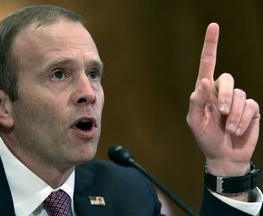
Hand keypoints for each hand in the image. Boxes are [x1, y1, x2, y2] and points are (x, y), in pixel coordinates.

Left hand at [186, 23, 259, 176]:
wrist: (223, 155)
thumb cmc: (206, 138)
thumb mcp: (195, 122)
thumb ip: (196, 101)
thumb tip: (204, 80)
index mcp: (205, 92)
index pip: (207, 64)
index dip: (210, 46)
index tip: (213, 26)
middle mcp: (221, 92)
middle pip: (227, 79)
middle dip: (225, 96)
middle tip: (222, 112)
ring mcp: (237, 100)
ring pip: (240, 94)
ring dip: (233, 115)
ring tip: (228, 129)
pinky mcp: (250, 109)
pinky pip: (250, 106)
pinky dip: (242, 121)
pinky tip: (236, 131)